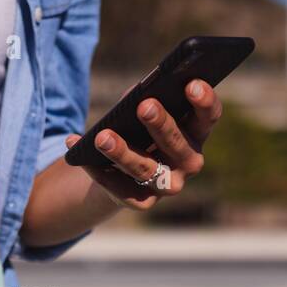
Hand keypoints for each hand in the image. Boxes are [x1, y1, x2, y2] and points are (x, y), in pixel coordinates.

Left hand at [66, 78, 222, 211]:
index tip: (193, 84)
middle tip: (144, 106)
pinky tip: (78, 149)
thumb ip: (145, 98)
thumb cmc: (136, 128)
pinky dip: (96, 170)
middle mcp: (189, 163)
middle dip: (161, 124)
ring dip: (122, 152)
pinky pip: (119, 188)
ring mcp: (168, 186)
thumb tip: (137, 93)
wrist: (119, 171)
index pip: (208, 117)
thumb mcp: (140, 109)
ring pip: (145, 169)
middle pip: (176, 144)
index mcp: (195, 133)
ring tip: (102, 137)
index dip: (204, 102)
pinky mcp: (142, 202)